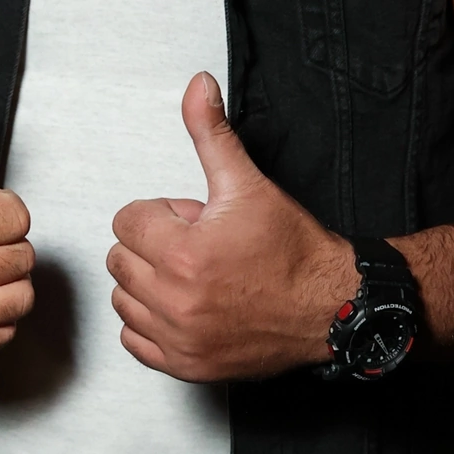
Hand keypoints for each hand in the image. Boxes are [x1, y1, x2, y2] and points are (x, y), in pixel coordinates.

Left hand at [106, 72, 354, 381]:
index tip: (192, 222)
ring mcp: (179, 339)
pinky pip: (134, 341)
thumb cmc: (294, 251)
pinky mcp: (186, 366)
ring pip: (123, 299)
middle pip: (121, 259)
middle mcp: (175, 301)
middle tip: (197, 247)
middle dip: (153, 246)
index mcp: (184, 254)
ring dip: (148, 284)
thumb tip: (197, 86)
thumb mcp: (248, 184)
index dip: (160, 216)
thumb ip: (211, 133)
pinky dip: (151, 324)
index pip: (127, 221)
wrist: (331, 306)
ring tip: (193, 277)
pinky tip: (186, 307)